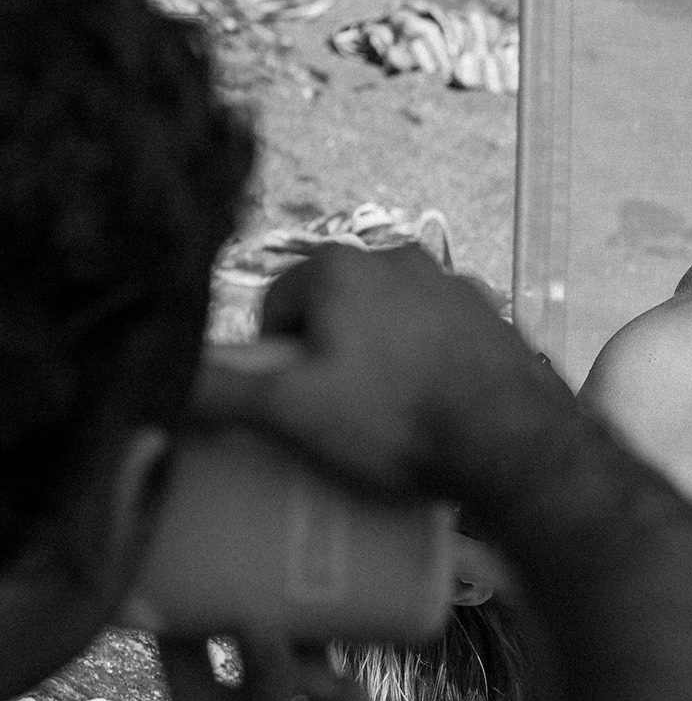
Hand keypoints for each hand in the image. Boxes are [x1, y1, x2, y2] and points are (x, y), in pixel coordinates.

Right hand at [193, 247, 564, 507]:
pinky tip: (431, 410)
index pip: (277, 303)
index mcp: (343, 266)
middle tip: (333, 417)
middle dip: (325, 357)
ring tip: (384, 420)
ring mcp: (453, 285)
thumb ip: (223, 391)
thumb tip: (167, 382)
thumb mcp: (293, 410)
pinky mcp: (492, 317)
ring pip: (387, 322)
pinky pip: (436, 339)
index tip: (288, 405)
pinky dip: (425, 366)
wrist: (514, 442)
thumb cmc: (397, 419)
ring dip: (376, 360)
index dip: (273, 358)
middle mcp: (399, 258)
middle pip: (334, 309)